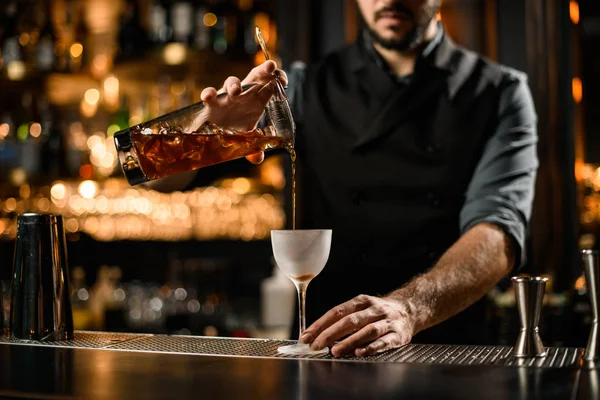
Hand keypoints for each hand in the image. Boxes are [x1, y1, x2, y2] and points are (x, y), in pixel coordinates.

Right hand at [200, 61, 287, 164]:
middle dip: (263, 70)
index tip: (284, 80)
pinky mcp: (210, 104)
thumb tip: (258, 158)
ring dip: (234, 84)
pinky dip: (208, 93)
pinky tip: (208, 96)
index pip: (269, 85)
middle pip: (254, 77)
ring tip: (236, 92)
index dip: (277, 79)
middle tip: (271, 66)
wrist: (212, 137)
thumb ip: (254, 149)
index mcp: (256, 101)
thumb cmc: (233, 132)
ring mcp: (226, 98)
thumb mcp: (246, 142)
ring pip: (231, 83)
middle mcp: (242, 96)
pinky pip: (209, 94)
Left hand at [299, 295, 414, 357]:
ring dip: (349, 341)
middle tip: (316, 345)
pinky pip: (384, 341)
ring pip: (367, 330)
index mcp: (362, 301)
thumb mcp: (362, 308)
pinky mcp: (399, 335)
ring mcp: (387, 321)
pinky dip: (371, 347)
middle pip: (350, 321)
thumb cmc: (379, 312)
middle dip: (330, 333)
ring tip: (335, 351)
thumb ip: (344, 319)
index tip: (307, 335)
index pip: (337, 311)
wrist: (411, 309)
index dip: (321, 324)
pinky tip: (359, 353)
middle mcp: (374, 309)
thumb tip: (319, 333)